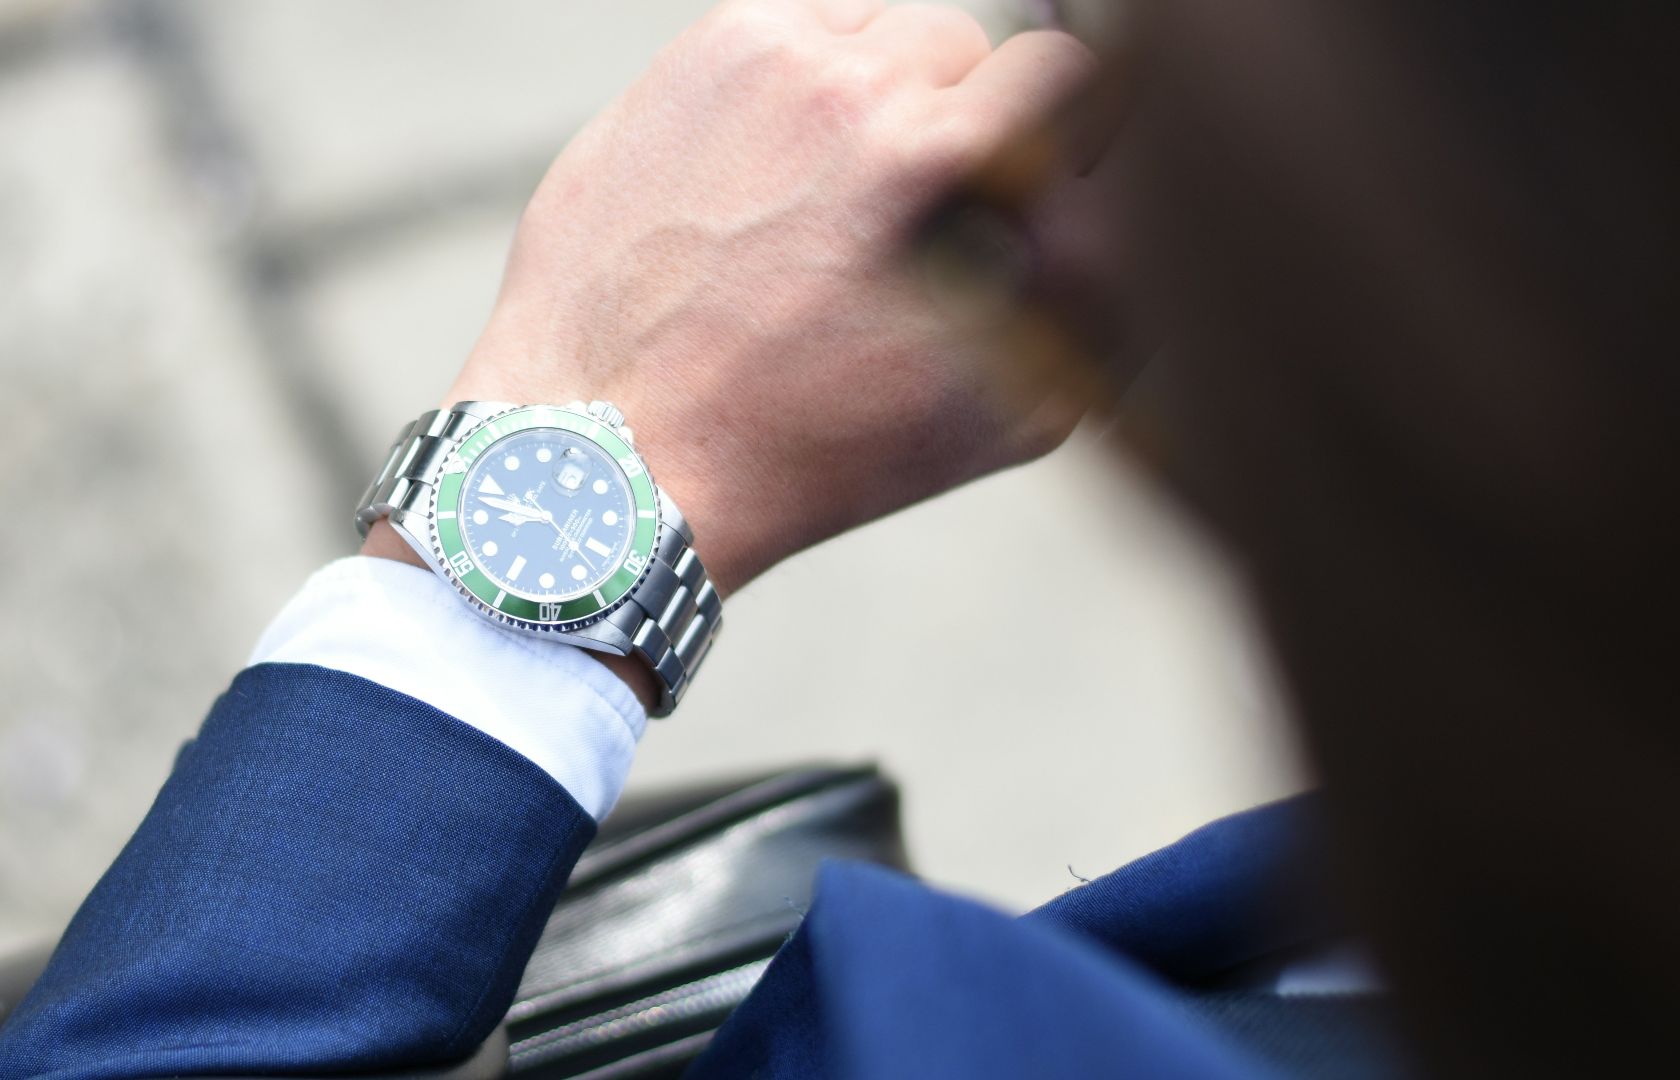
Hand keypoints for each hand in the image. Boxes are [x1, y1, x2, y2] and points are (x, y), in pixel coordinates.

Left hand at [392, 0, 1101, 596]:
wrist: (621, 454)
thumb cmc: (815, 453)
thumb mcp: (1008, 416)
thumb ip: (1103, 296)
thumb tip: (1120, 197)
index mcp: (941, 162)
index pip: (1066, 74)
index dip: (1057, 138)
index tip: (1024, 187)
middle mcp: (851, 88)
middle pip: (964, 44)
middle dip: (958, 120)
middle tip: (914, 213)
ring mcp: (758, 62)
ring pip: (872, 27)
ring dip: (877, 93)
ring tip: (838, 200)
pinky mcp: (691, 61)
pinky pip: (789, 32)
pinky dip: (797, 86)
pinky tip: (771, 177)